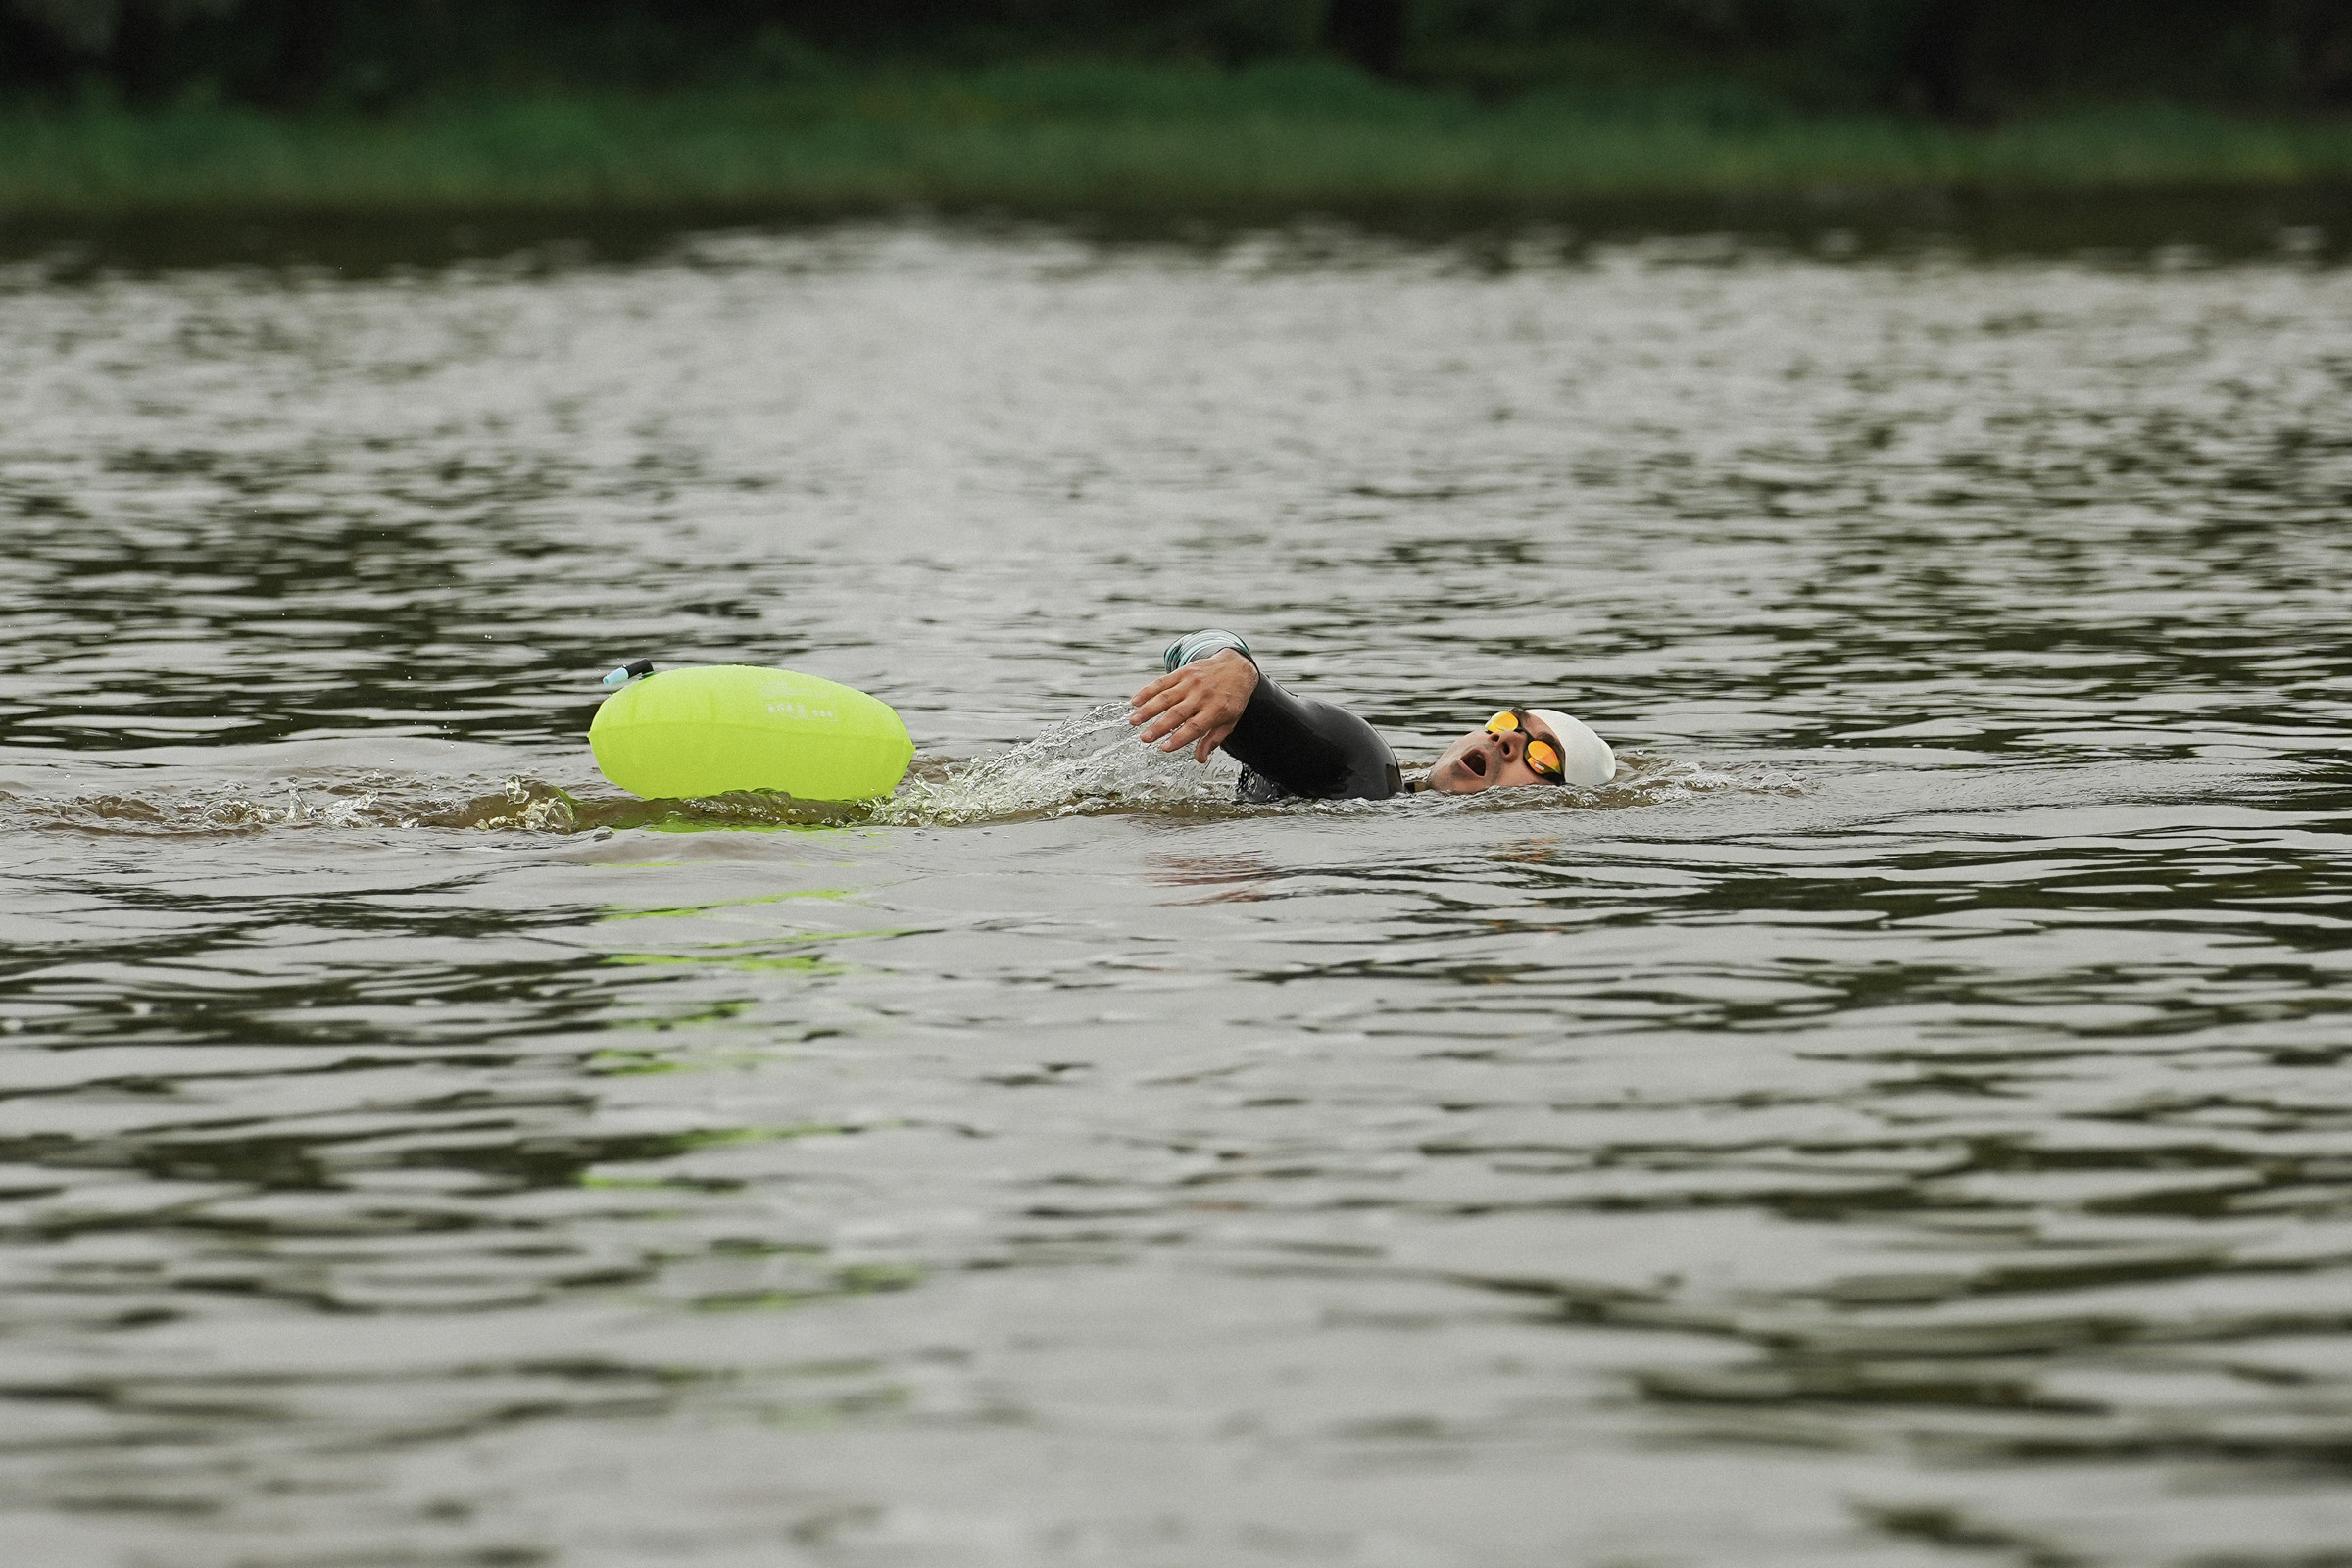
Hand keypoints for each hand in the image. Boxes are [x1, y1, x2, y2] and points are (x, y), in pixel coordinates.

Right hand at [1130, 648, 1257, 762]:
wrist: (1237, 667)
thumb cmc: (1232, 698)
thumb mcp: (1230, 721)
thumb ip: (1213, 739)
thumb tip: (1200, 759)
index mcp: (1216, 710)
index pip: (1195, 727)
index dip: (1179, 738)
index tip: (1164, 748)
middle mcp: (1202, 696)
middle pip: (1177, 713)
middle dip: (1159, 727)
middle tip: (1144, 738)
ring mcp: (1191, 683)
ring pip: (1166, 697)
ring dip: (1148, 709)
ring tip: (1133, 721)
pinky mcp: (1182, 673)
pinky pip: (1162, 682)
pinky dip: (1147, 691)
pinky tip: (1135, 701)